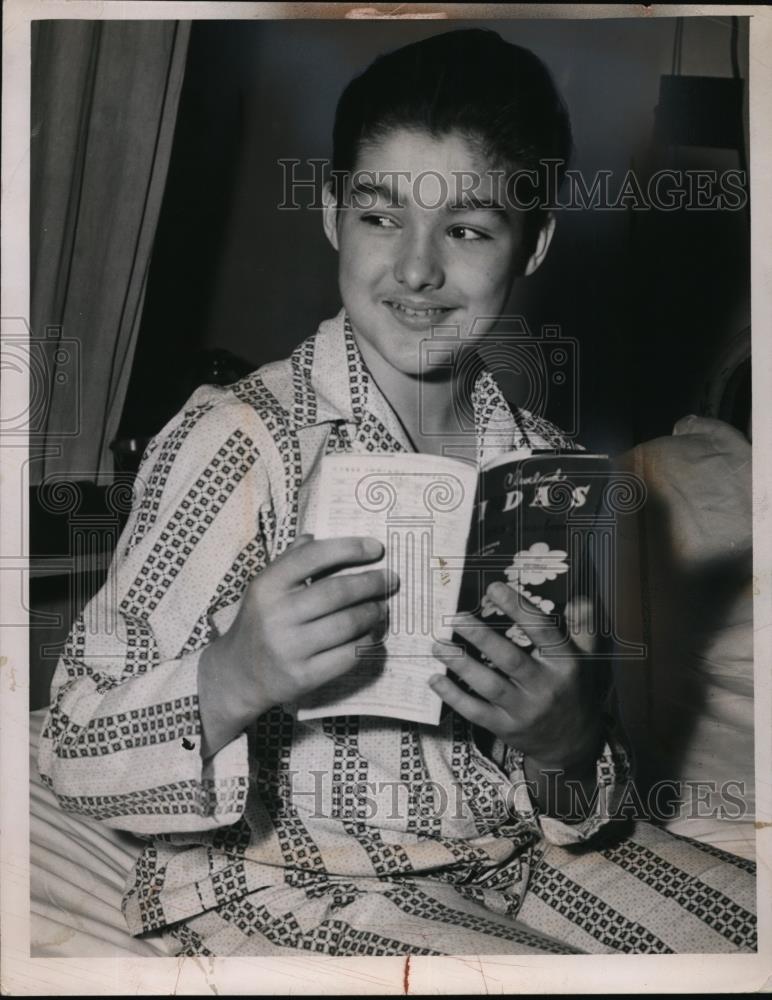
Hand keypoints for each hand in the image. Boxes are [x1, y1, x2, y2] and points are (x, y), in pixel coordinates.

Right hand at [198, 534, 397, 755]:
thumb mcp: (265, 588)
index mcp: (267, 586)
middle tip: (391, 580)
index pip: (313, 557)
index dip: (349, 548)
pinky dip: (366, 642)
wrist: (238, 674)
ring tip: (382, 607)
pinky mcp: (303, 677)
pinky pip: (347, 656)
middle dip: (372, 583)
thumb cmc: (260, 622)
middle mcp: (276, 616)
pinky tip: (372, 634)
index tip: (376, 548)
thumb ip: (290, 561)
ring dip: (373, 613)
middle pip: (337, 592)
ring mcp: (289, 649)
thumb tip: (316, 536)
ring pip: (347, 624)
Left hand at [430, 581, 604, 772]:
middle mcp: (545, 687)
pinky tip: (435, 679)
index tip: (494, 588)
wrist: (573, 744)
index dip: (518, 608)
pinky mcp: (506, 728)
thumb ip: (584, 628)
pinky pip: (475, 712)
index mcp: (565, 664)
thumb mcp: (587, 659)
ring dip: (461, 664)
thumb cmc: (573, 690)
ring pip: (489, 686)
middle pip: (510, 659)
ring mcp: (524, 710)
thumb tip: (580, 599)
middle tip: (455, 617)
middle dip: (481, 637)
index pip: (542, 631)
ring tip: (438, 644)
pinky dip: (453, 696)